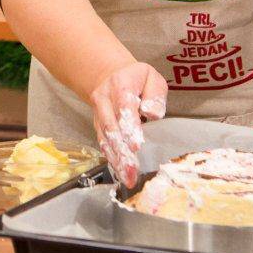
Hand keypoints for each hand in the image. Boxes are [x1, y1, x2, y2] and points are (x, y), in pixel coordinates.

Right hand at [90, 61, 167, 186]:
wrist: (110, 75)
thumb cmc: (137, 79)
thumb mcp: (152, 78)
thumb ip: (155, 95)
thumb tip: (152, 113)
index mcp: (121, 84)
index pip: (124, 107)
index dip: (129, 127)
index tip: (136, 146)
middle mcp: (104, 99)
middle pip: (111, 126)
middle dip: (121, 151)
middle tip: (132, 170)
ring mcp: (98, 112)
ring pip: (105, 137)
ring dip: (116, 158)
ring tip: (127, 177)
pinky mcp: (97, 124)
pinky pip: (102, 142)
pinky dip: (111, 157)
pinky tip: (119, 171)